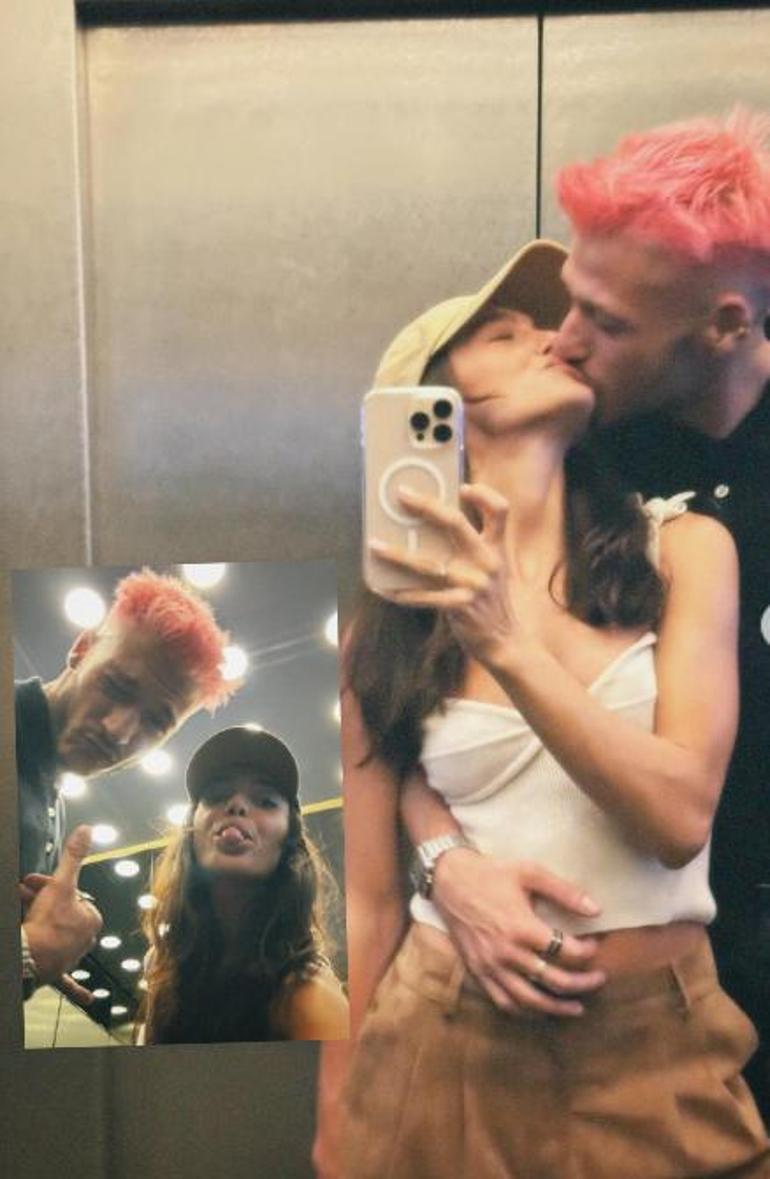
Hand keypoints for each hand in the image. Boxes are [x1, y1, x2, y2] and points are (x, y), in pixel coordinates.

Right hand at [22, 826, 102, 983]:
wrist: (29, 957)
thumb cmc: (47, 922)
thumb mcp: (61, 883)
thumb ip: (74, 857)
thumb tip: (87, 830)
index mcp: (90, 918)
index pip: (71, 894)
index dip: (49, 885)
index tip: (30, 883)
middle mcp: (85, 939)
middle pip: (61, 913)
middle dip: (40, 901)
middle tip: (20, 894)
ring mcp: (70, 957)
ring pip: (55, 935)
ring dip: (39, 925)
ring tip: (21, 915)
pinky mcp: (56, 973)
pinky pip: (69, 981)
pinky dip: (77, 989)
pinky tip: (89, 998)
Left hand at [369, 482, 516, 664]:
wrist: (504, 640)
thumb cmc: (490, 600)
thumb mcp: (492, 570)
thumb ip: (473, 548)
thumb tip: (427, 530)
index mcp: (496, 548)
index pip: (500, 510)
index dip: (484, 495)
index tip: (463, 487)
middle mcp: (487, 561)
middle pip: (455, 522)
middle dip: (426, 505)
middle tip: (401, 494)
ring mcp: (473, 584)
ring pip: (427, 563)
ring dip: (397, 553)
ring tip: (374, 544)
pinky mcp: (460, 606)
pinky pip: (422, 596)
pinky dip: (401, 592)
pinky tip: (383, 588)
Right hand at [432, 849, 605, 1015]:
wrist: (449, 879)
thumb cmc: (491, 873)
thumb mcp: (529, 872)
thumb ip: (564, 891)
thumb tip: (596, 909)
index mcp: (522, 927)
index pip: (565, 951)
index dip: (586, 952)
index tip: (594, 946)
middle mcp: (507, 952)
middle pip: (553, 980)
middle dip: (582, 984)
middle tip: (599, 980)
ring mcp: (490, 966)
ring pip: (530, 1000)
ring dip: (557, 1008)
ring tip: (577, 1008)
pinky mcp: (477, 971)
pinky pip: (503, 1002)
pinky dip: (525, 1011)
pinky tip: (540, 1010)